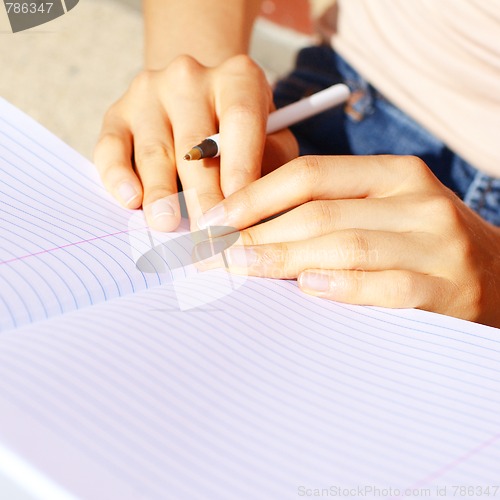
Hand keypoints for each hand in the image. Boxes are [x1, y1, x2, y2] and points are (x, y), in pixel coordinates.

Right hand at [93, 54, 297, 230]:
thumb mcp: (271, 137)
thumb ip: (270, 164)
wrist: (197, 98)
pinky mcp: (118, 112)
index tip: (239, 214)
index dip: (240, 170)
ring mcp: (150, 92)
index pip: (240, 121)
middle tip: (207, 234)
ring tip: (167, 224)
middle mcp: (191, 77)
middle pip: (195, 143)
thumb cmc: (241, 132)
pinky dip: (118, 176)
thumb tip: (252, 209)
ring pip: (155, 150)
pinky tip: (130, 199)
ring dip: (161, 192)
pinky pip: (112, 147)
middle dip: (202, 195)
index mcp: (238, 78)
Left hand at [196, 155, 499, 327]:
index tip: (214, 221)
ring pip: (344, 246)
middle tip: (212, 255)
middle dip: (256, 235)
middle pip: (319, 213)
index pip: (310, 175)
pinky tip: (306, 288)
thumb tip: (250, 223)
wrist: (499, 277)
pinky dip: (342, 287)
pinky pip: (386, 286)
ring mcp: (436, 243)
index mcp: (393, 174)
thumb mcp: (383, 209)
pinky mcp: (448, 288)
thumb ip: (329, 209)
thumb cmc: (420, 244)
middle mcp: (416, 201)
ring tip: (240, 270)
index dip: (254, 196)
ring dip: (283, 259)